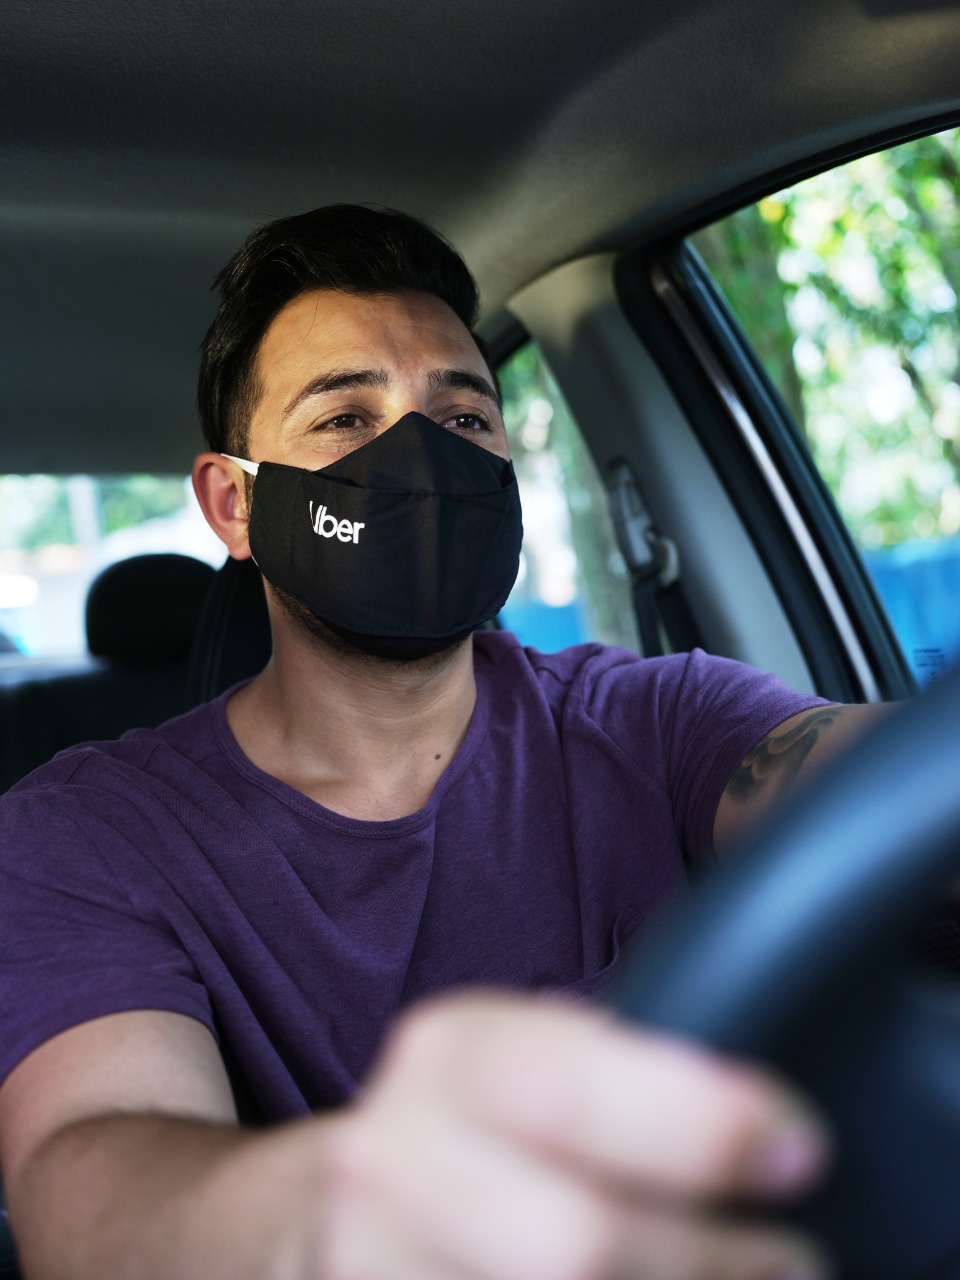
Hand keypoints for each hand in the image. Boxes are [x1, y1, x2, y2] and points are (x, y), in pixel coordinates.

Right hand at [307, 993, 831, 1279]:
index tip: (795, 1149)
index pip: (567, 1090)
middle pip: (573, 1244)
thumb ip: (623, 1077)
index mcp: (452, 1057)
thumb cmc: (483, 1122)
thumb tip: (771, 1127)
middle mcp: (396, 1160)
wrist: (350, 1209)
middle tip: (794, 1259)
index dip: (693, 1126)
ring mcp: (373, 1266)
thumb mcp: (534, 1056)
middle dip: (711, 1260)